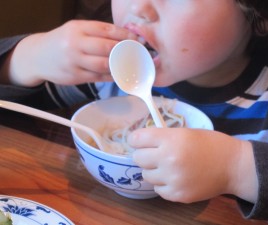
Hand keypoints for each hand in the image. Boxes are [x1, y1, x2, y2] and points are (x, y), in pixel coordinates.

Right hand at [8, 20, 138, 86]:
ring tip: (133, 65)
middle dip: (126, 51)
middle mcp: (75, 43)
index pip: (107, 30)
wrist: (38, 56)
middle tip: (138, 53)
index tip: (137, 39)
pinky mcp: (75, 76)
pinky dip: (112, 76)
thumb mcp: (75, 30)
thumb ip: (97, 32)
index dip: (125, 35)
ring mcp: (74, 61)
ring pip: (104, 65)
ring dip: (121, 66)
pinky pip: (99, 77)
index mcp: (78, 28)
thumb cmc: (62, 42)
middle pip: (107, 48)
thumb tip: (124, 37)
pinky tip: (121, 74)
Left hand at [128, 128, 257, 202]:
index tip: (139, 141)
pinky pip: (158, 189)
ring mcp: (172, 179)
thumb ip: (163, 137)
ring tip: (168, 167)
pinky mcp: (177, 195)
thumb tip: (142, 142)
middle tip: (155, 154)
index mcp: (171, 139)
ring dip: (153, 170)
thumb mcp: (186, 132)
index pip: (137, 139)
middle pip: (138, 158)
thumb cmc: (210, 144)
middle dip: (144, 155)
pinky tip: (175, 178)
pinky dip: (163, 184)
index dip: (137, 139)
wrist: (233, 166)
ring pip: (146, 175)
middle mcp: (168, 159)